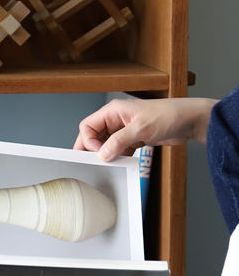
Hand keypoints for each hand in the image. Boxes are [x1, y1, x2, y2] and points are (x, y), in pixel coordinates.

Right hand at [73, 96, 215, 160]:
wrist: (188, 120)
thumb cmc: (167, 115)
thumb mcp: (140, 128)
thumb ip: (119, 141)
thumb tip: (102, 154)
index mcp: (113, 111)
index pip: (88, 126)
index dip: (88, 141)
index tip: (97, 154)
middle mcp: (117, 119)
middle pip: (95, 135)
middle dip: (94, 149)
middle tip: (95, 163)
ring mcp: (126, 129)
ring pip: (107, 144)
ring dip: (108, 155)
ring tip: (113, 164)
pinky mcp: (135, 138)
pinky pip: (120, 149)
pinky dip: (120, 156)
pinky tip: (124, 162)